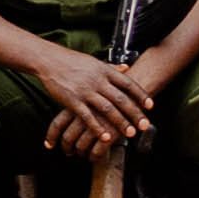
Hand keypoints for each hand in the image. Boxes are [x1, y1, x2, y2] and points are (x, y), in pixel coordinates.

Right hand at [32, 45, 149, 150]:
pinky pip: (87, 116)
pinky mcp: (72, 100)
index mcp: (104, 70)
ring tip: (130, 133)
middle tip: (144, 125)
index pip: (127, 83)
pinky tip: (105, 137)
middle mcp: (97, 80)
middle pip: (121, 99)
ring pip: (107, 109)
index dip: (140, 95)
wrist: (48, 60)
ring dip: (120, 122)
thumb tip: (127, 68)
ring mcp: (85, 90)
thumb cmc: (71, 61)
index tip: (150, 106)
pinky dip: (97, 127)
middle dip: (134, 113)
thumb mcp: (93, 61)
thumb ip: (110, 67)